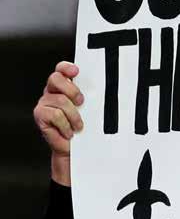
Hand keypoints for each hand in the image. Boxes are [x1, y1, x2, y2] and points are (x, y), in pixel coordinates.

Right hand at [33, 61, 83, 186]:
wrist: (75, 150)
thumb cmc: (83, 130)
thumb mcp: (89, 110)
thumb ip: (88, 97)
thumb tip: (101, 88)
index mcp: (63, 88)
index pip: (60, 70)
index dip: (66, 68)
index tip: (77, 72)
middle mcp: (51, 92)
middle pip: (55, 79)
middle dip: (71, 90)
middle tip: (81, 102)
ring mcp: (44, 103)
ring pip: (60, 100)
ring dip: (73, 115)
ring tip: (77, 126)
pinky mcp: (40, 115)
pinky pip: (55, 114)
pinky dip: (65, 125)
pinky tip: (68, 132)